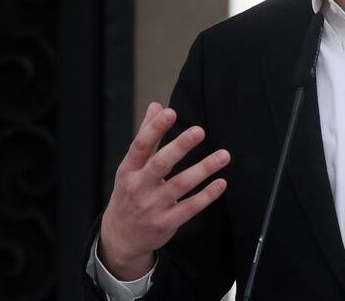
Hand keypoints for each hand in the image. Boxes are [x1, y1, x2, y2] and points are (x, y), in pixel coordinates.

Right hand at [98, 102, 229, 280]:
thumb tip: (156, 106)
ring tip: (223, 155)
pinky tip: (221, 182)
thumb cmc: (129, 194)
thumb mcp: (130, 167)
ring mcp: (153, 206)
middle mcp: (139, 187)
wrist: (120, 238)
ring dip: (204, 169)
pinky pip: (190, 207)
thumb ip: (146, 135)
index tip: (171, 112)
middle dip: (180, 146)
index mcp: (128, 170)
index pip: (140, 146)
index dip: (155, 129)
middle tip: (199, 131)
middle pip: (160, 164)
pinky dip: (207, 195)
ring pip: (180, 185)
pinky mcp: (167, 222)